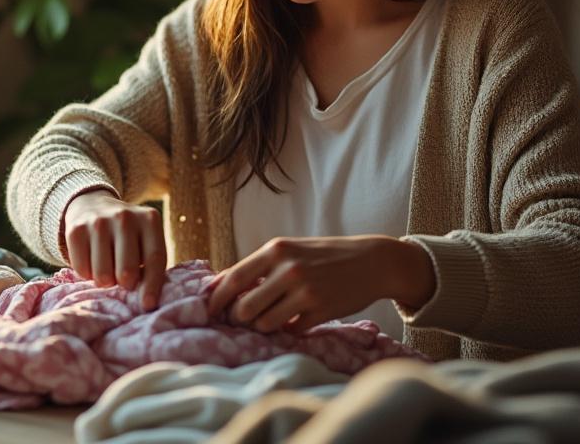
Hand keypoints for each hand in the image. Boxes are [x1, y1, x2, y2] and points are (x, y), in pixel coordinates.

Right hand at [62, 190, 167, 308]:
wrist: (93, 206)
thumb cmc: (128, 237)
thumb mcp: (145, 242)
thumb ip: (150, 267)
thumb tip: (146, 302)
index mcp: (149, 220)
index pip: (154, 258)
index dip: (152, 286)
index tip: (147, 306)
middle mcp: (124, 216)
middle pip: (126, 271)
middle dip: (125, 284)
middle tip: (123, 278)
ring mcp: (98, 222)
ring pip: (102, 275)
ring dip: (105, 280)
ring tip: (108, 267)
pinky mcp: (76, 230)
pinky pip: (82, 270)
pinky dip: (87, 274)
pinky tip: (92, 260)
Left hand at [205, 235, 434, 333]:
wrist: (370, 261)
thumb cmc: (322, 256)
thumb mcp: (288, 250)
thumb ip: (257, 266)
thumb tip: (217, 285)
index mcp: (276, 250)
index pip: (234, 279)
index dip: (217, 298)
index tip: (208, 311)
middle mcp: (289, 270)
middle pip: (245, 308)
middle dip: (240, 318)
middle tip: (245, 319)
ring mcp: (306, 292)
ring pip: (266, 324)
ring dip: (265, 326)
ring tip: (274, 317)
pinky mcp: (322, 311)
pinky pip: (292, 330)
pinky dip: (290, 329)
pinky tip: (298, 318)